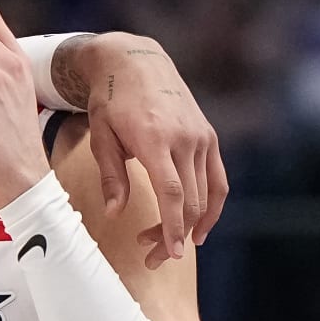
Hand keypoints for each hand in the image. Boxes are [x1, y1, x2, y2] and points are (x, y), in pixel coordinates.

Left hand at [53, 32, 229, 265]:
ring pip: (206, 194)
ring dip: (190, 226)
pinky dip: (212, 206)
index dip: (172, 227)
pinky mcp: (209, 136)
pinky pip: (218, 179)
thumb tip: (115, 214)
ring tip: (167, 247)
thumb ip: (112, 177)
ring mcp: (201, 136)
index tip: (170, 255)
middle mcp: (185, 138)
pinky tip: (200, 229)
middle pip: (190, 200)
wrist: (136, 61)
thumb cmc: (111, 101)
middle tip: (152, 259)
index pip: (172, 193)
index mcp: (155, 139)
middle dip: (174, 236)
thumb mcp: (101, 137)